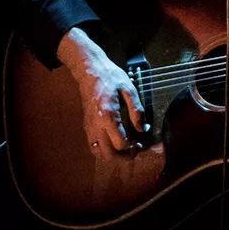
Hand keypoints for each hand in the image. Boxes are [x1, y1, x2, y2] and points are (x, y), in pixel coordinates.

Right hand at [58, 26, 146, 158]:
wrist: (90, 71)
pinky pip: (93, 146)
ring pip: (98, 153)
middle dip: (123, 157)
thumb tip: (142, 129)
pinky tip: (113, 141)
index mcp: (108, 116)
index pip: (120, 143)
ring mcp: (89, 127)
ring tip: (124, 147)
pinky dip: (104, 150)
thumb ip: (137, 110)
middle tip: (134, 150)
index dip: (132, 147)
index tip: (139, 141)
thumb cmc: (111, 78)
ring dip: (113, 155)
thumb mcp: (129, 89)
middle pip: (108, 154)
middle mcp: (96, 125)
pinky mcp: (86, 126)